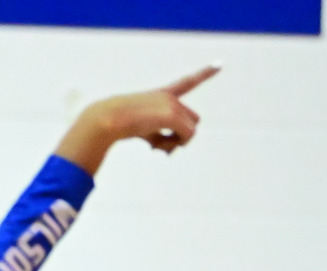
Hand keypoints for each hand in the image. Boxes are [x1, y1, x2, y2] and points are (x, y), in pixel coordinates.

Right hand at [96, 66, 217, 151]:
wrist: (105, 119)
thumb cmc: (116, 125)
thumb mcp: (140, 130)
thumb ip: (158, 137)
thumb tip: (169, 150)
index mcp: (161, 95)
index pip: (187, 83)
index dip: (205, 73)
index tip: (221, 63)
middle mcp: (169, 97)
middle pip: (192, 119)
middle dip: (181, 134)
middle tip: (162, 146)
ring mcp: (171, 105)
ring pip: (190, 129)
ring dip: (177, 141)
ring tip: (156, 147)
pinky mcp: (172, 115)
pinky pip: (187, 135)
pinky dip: (175, 143)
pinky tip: (153, 146)